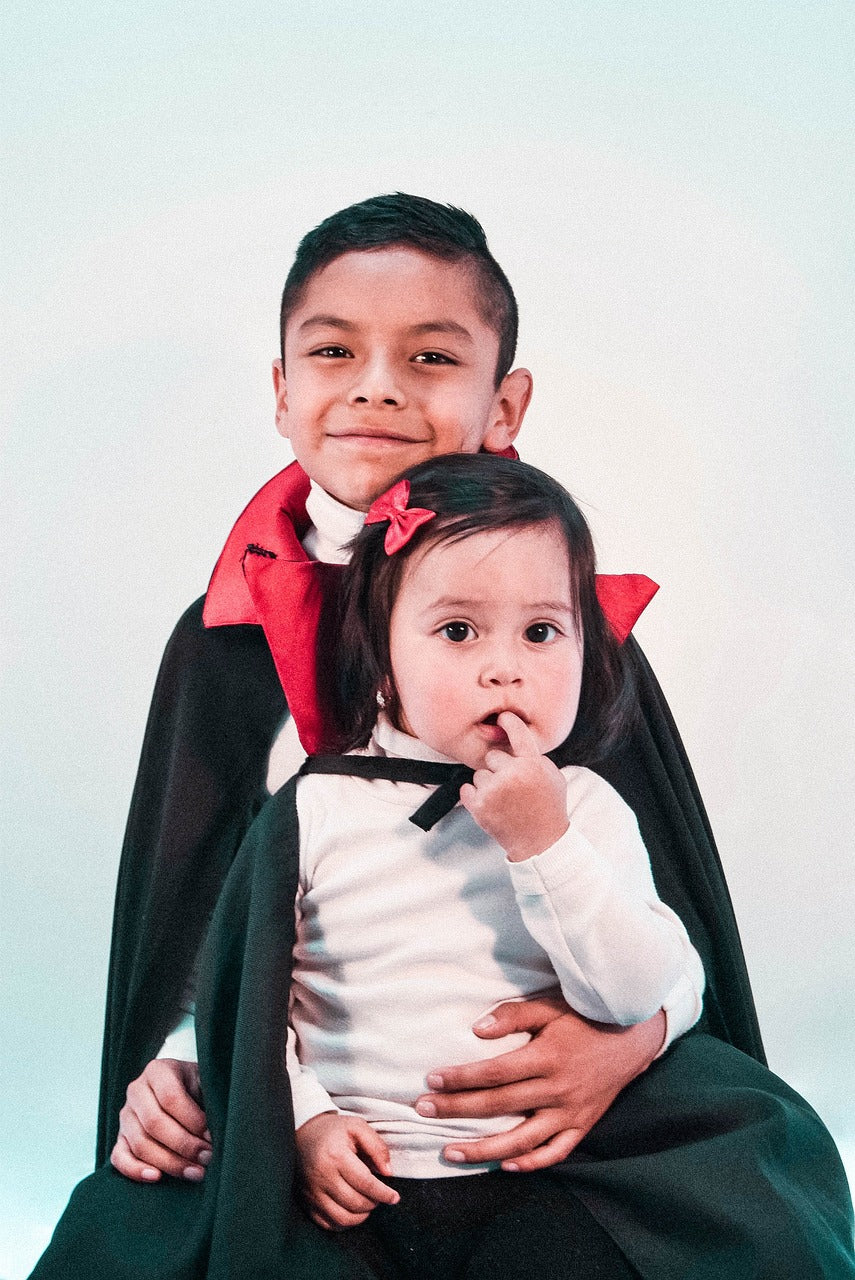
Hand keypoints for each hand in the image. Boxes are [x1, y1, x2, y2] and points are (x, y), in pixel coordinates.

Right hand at [110, 1059, 211, 1182]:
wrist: (184, 1090)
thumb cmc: (198, 1088)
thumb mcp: (205, 1083)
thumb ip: (209, 1099)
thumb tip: (215, 1132)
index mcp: (158, 1071)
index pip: (170, 1097)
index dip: (192, 1120)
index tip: (211, 1136)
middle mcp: (137, 1090)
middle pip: (154, 1123)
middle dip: (184, 1145)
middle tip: (207, 1158)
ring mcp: (125, 1116)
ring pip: (140, 1143)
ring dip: (169, 1162)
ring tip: (195, 1172)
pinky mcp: (120, 1138)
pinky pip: (119, 1157)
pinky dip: (135, 1170)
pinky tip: (156, 1177)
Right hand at [296, 1112, 399, 1230]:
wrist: (302, 1133)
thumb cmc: (333, 1131)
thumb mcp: (357, 1127)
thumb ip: (377, 1147)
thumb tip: (388, 1172)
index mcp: (336, 1156)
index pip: (365, 1183)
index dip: (383, 1193)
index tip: (395, 1198)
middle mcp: (322, 1177)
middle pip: (355, 1203)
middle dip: (373, 1203)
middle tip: (379, 1196)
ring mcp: (312, 1192)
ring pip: (342, 1218)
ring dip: (361, 1216)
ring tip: (368, 1204)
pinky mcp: (307, 1202)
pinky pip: (328, 1224)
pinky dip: (344, 1223)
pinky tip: (352, 1212)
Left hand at [416, 992, 665, 1171]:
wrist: (634, 1036)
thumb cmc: (586, 1015)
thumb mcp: (550, 1006)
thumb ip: (513, 1015)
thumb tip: (476, 1030)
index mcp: (547, 1056)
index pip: (494, 1073)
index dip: (461, 1078)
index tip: (431, 1080)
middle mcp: (557, 1089)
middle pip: (499, 1105)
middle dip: (457, 1109)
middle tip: (423, 1111)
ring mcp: (571, 1112)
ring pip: (522, 1140)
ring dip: (483, 1149)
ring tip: (451, 1152)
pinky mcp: (582, 1125)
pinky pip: (555, 1152)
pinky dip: (530, 1162)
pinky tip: (505, 1165)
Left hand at [459, 713, 568, 860]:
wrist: (540, 842)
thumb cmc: (548, 808)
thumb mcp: (552, 777)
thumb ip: (535, 758)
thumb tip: (516, 740)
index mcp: (533, 764)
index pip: (518, 733)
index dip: (509, 722)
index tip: (503, 717)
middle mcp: (513, 774)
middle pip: (493, 756)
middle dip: (499, 769)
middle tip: (511, 786)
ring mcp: (495, 790)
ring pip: (479, 774)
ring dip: (488, 785)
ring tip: (504, 800)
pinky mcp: (480, 806)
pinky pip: (466, 789)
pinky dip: (474, 796)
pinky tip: (490, 805)